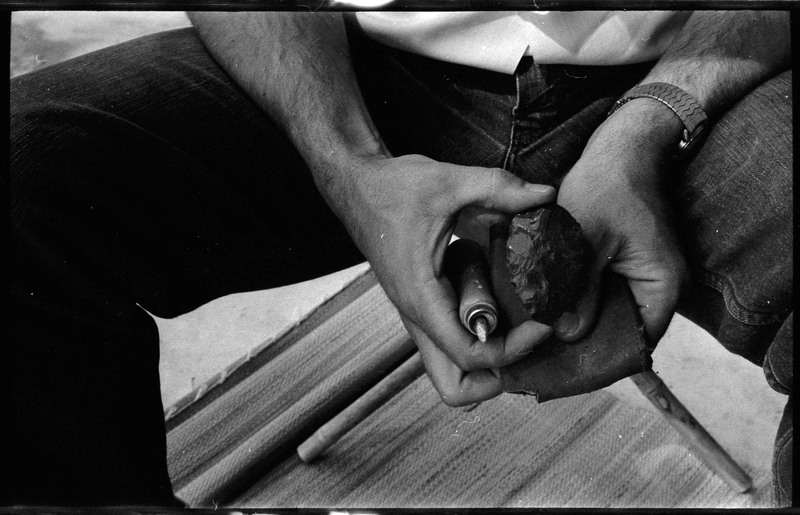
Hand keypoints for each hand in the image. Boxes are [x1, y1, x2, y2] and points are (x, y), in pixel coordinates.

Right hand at [325, 154, 554, 405]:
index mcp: (421, 298)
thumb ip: (499, 187)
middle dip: (496, 377)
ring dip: (489, 357)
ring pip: (453, 367)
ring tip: (519, 319)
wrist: (357, 187)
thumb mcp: (448, 182)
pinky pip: (455, 337)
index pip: (469, 355)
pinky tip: (503, 292)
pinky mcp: (426, 304)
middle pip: (454, 387)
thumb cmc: (391, 188)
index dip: (514, 349)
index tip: (542, 322)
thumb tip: (546, 194)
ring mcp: (421, 314)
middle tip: (528, 339)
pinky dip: (483, 330)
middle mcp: (419, 316)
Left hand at [554, 101, 687, 343]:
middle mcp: (661, 286)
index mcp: (662, 285)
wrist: (620, 150)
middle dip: (587, 340)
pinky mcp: (629, 265)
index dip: (603, 356)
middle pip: (623, 331)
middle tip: (546, 350)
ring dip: (583, 318)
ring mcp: (646, 276)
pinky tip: (555, 303)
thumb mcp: (585, 240)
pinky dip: (585, 299)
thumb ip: (578, 289)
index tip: (566, 364)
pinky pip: (608, 293)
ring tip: (545, 331)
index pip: (637, 342)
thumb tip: (566, 334)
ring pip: (612, 313)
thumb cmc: (606, 187)